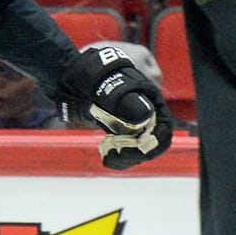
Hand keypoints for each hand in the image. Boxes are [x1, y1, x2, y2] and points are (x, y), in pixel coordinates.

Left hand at [58, 46, 173, 169]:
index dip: (155, 143)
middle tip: (116, 157)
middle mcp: (145, 110)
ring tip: (108, 157)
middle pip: (153, 141)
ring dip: (128, 157)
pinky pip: (126, 147)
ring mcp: (133, 120)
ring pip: (139, 147)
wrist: (71, 77)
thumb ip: (126, 101)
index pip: (164, 127)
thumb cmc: (91, 77)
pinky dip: (119, 156)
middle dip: (138, 153)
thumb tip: (145, 117)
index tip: (137, 152)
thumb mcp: (108, 87)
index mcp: (149, 98)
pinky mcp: (120, 128)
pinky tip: (106, 157)